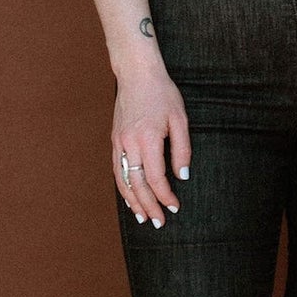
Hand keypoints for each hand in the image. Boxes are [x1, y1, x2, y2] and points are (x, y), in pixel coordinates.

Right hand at [112, 67, 190, 226]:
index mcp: (148, 139)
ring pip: (123, 180)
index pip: (156, 178)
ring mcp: (119, 143)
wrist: (136, 74)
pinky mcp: (115, 140)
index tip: (175, 207)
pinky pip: (117, 169)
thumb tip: (181, 176)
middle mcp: (129, 144)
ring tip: (143, 217)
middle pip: (137, 185)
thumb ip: (182, 150)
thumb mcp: (180, 119)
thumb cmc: (162, 93)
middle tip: (158, 223)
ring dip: (133, 202)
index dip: (165, 196)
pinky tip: (130, 197)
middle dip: (149, 206)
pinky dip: (123, 187)